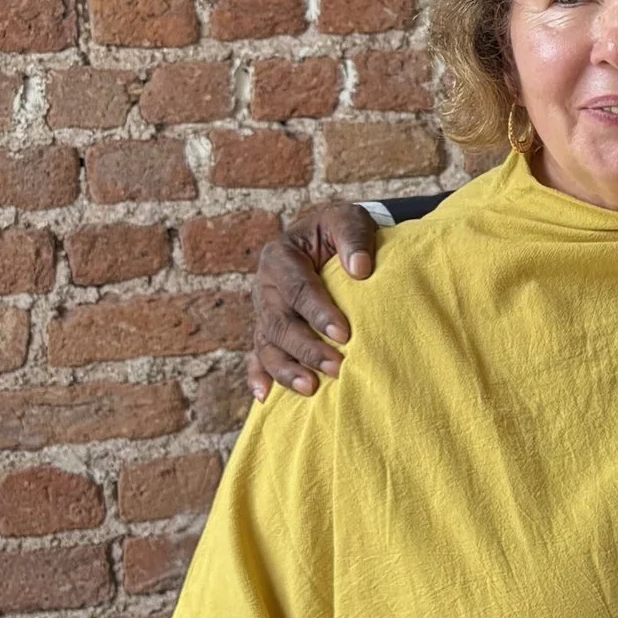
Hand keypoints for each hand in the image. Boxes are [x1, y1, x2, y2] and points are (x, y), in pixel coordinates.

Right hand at [249, 201, 377, 400]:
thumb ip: (354, 238)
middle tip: (336, 367)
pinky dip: (259, 376)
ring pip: (267, 344)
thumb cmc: (340, 231)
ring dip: (286, 369)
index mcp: (280, 257)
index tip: (345, 334)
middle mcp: (265, 287)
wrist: (328, 239)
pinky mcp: (268, 330)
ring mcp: (264, 311)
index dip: (319, 312)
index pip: (297, 288)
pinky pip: (257, 356)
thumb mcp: (348, 219)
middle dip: (307, 348)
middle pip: (279, 322)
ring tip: (310, 389)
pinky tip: (265, 397)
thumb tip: (361, 269)